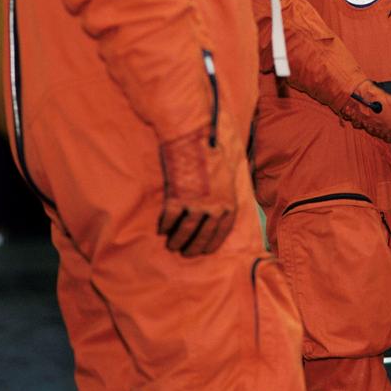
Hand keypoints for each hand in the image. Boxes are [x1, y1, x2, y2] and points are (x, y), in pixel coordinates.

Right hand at [157, 128, 237, 256]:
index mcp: (229, 201)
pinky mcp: (177, 199)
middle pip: (203, 236)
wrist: (193, 136)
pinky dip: (164, 226)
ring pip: (184, 232)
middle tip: (185, 253)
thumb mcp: (227, 174)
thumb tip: (220, 209)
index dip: (212, 243)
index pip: (222, 232)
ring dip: (177, 241)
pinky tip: (161, 229)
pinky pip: (169, 220)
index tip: (204, 251)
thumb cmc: (211, 150)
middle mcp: (214, 207)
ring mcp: (196, 204)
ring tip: (171, 246)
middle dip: (194, 248)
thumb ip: (224, 193)